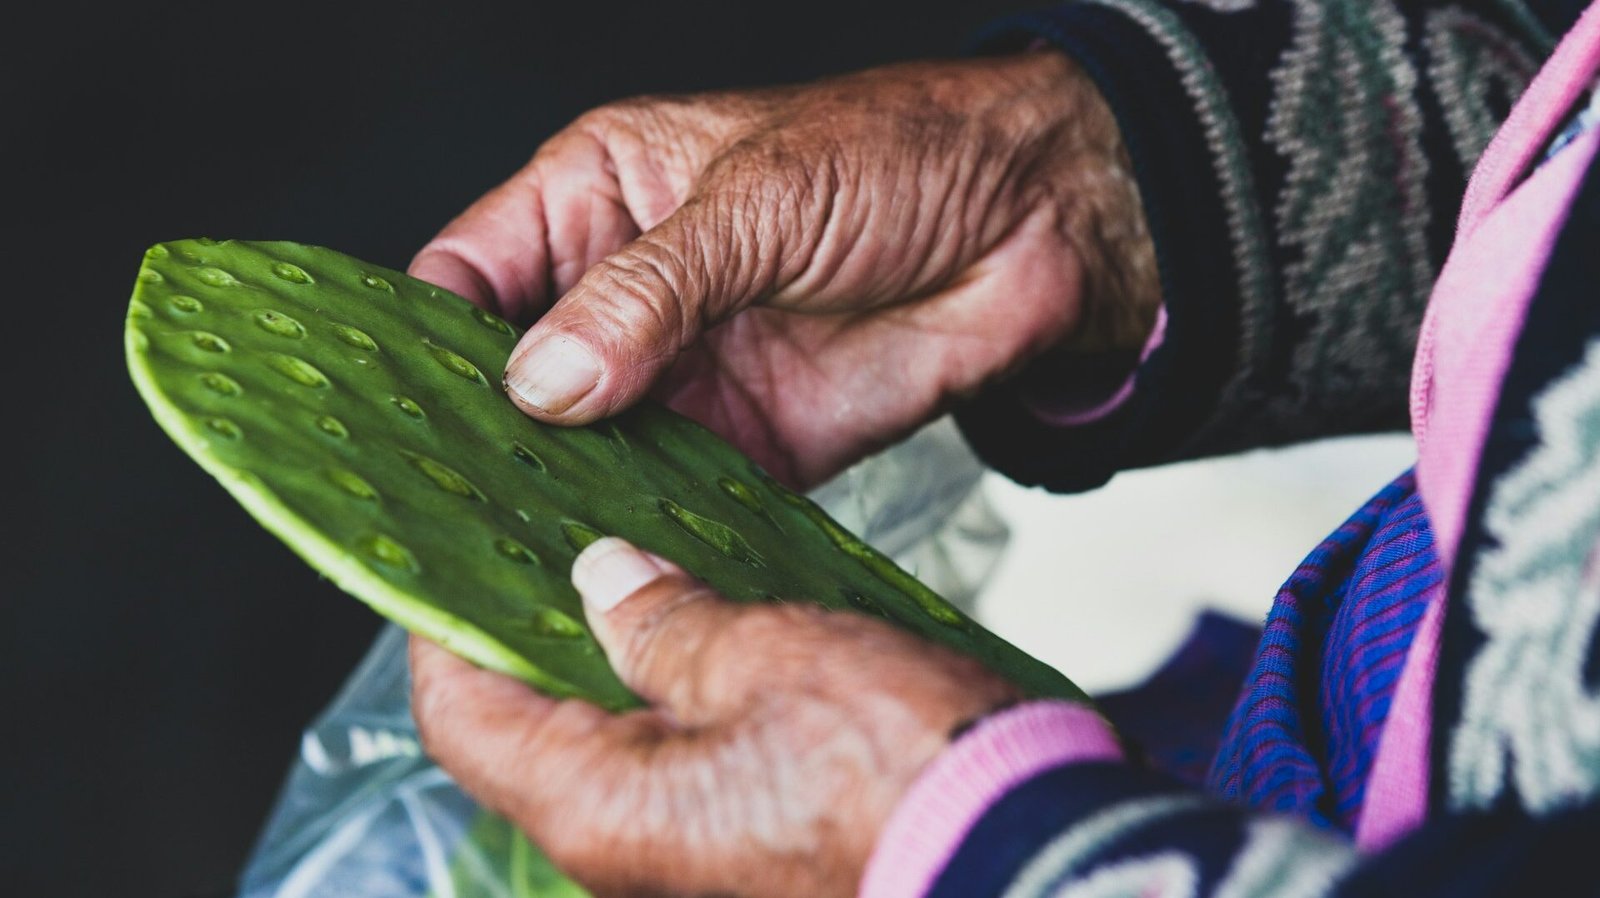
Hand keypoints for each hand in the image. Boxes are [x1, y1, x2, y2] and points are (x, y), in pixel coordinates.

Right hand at [410, 53, 1155, 487]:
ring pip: (585, 451)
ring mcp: (683, 374)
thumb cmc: (898, 156)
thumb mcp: (755, 201)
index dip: (423, 342)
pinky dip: (642, 532)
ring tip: (510, 553)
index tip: (390, 413)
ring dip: (556, 500)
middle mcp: (625, 293)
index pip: (468, 275)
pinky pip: (672, 496)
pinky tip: (610, 564)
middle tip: (442, 506)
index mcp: (598, 196)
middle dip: (483, 440)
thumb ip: (644, 294)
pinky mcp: (747, 442)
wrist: (1038, 225)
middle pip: (516, 381)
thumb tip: (541, 383)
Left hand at [410, 537, 1020, 896]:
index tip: (461, 549)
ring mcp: (684, 862)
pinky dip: (675, 700)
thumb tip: (601, 582)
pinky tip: (712, 633)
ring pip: (610, 745)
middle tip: (561, 541)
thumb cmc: (908, 776)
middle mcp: (624, 853)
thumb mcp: (771, 658)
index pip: (463, 713)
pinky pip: (674, 769)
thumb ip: (666, 621)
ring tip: (640, 569)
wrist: (1026, 862)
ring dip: (614, 660)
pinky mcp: (742, 855)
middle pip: (532, 730)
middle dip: (538, 631)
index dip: (449, 623)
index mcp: (601, 807)